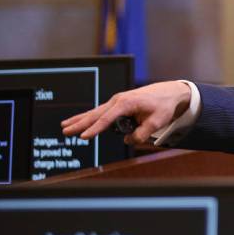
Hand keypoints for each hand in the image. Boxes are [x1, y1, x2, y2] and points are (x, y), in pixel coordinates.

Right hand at [61, 81, 191, 144]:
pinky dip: (88, 117)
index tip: (84, 137)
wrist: (169, 93)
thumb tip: (127, 141)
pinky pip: (100, 112)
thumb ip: (142, 134)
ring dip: (80, 119)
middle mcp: (118, 100)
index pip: (107, 119)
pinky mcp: (118, 104)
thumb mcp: (156, 122)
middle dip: (80, 123)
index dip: (95, 129)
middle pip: (95, 114)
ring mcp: (117, 101)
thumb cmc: (163, 106)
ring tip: (64, 126)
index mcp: (127, 103)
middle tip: (66, 131)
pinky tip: (78, 121)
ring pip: (95, 112)